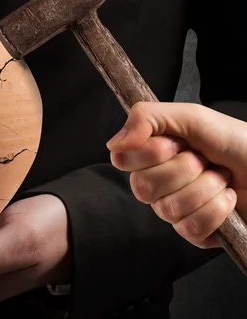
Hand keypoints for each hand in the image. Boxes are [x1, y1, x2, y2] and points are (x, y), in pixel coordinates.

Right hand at [107, 102, 246, 247]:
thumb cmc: (234, 141)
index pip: (122, 160)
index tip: (175, 143)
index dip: (150, 153)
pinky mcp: (194, 232)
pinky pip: (189, 228)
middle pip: (142, 186)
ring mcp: (174, 208)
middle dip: (182, 169)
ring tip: (221, 176)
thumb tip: (114, 144)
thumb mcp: (190, 116)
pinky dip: (216, 210)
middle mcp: (157, 182)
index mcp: (151, 154)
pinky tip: (228, 198)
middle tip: (203, 159)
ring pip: (167, 208)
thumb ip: (145, 118)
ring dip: (204, 188)